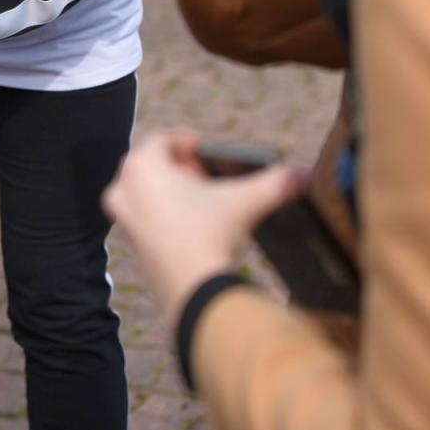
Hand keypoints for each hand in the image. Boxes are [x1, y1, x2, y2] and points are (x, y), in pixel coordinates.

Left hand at [101, 130, 308, 328]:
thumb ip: (277, 182)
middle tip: (206, 176)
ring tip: (204, 202)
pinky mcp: (130, 244)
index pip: (161, 139)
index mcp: (141, 166)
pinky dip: (164, 216)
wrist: (192, 290)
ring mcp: (122, 218)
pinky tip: (194, 227)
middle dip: (179, 167)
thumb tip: (307, 173)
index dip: (186, 141)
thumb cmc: (209, 235)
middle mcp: (123, 188)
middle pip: (152, 165)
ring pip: (146, 192)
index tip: (204, 150)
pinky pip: (145, 218)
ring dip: (172, 191)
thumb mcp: (246, 200)